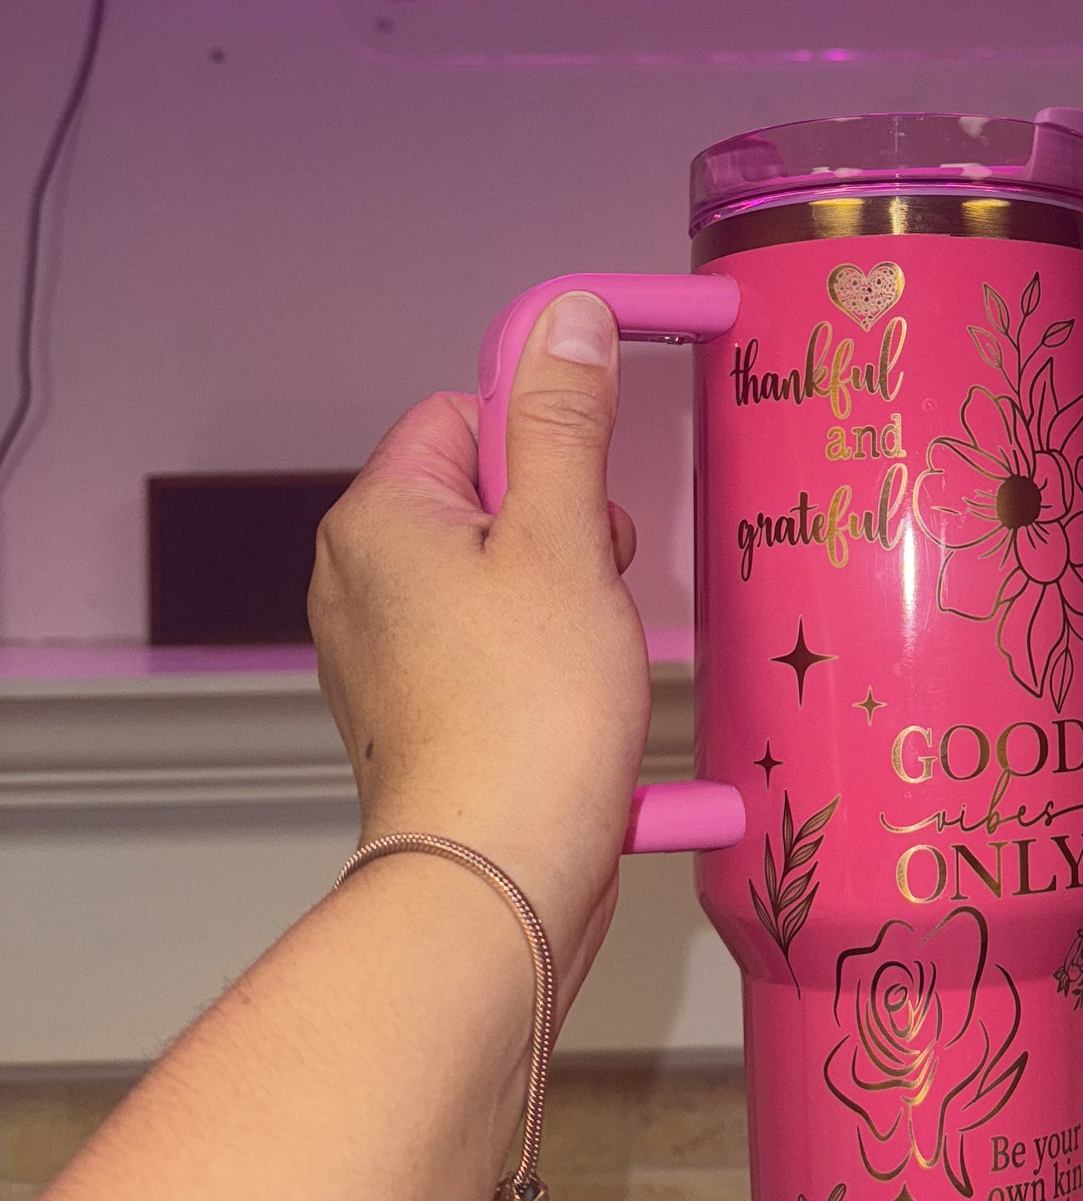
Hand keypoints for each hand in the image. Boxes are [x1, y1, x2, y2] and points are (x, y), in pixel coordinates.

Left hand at [308, 291, 647, 998]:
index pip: (464, 411)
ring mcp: (390, 654)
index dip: (544, 434)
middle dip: (568, 527)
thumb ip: (565, 423)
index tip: (600, 472)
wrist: (500, 881)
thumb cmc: (525, 717)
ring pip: (503, 576)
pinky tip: (581, 703)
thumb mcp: (566, 539)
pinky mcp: (426, 716)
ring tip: (591, 654)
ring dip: (570, 600)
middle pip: (488, 495)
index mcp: (379, 518)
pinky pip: (499, 649)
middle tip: (595, 581)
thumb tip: (565, 320)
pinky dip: (551, 662)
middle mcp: (363, 580)